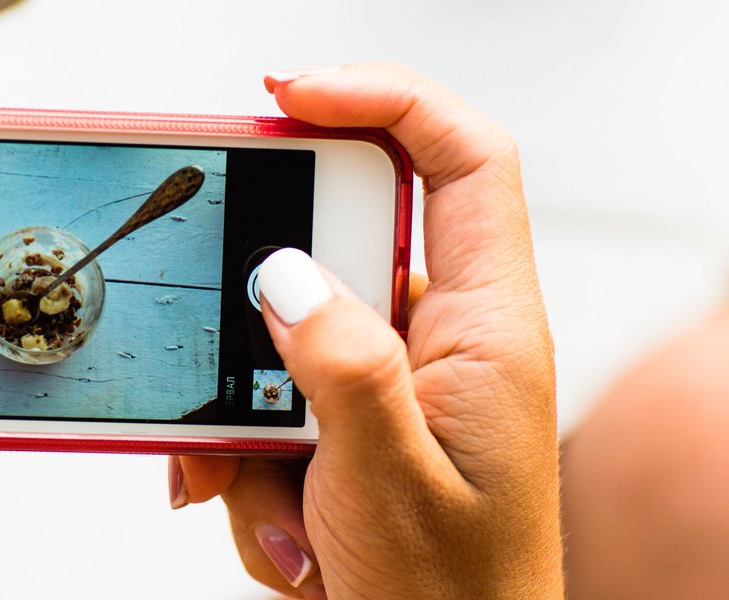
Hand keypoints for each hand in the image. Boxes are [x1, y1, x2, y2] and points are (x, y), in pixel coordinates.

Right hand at [170, 63, 561, 598]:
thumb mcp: (389, 485)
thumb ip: (341, 367)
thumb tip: (284, 271)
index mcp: (488, 330)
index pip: (461, 159)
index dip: (384, 100)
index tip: (292, 94)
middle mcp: (442, 340)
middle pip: (339, 250)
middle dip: (268, 314)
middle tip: (240, 374)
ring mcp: (389, 379)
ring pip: (284, 335)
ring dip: (249, 420)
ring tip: (275, 502)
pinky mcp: (348, 417)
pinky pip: (271, 396)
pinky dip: (246, 456)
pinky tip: (277, 518)